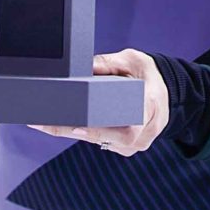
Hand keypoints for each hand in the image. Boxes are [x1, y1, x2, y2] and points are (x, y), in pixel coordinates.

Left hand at [28, 48, 169, 156]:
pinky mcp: (126, 149)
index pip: (116, 125)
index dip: (90, 127)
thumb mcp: (133, 60)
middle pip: (99, 136)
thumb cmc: (150, 75)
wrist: (169, 92)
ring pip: (97, 141)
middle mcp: (142, 135)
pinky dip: (85, 132)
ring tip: (46, 120)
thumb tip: (84, 67)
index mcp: (147, 110)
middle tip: (40, 121)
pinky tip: (66, 122)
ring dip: (73, 131)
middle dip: (69, 128)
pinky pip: (101, 142)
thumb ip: (108, 63)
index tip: (67, 124)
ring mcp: (135, 146)